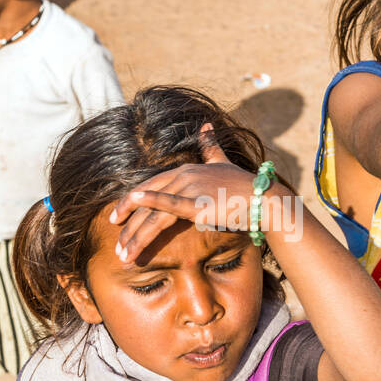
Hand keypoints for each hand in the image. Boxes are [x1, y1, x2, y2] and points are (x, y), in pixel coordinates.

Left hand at [109, 123, 263, 263]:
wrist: (264, 198)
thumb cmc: (244, 185)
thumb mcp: (222, 162)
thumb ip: (209, 146)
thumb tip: (205, 125)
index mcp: (185, 169)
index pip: (149, 186)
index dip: (130, 202)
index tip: (117, 218)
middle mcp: (183, 176)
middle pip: (144, 201)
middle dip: (127, 224)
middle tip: (116, 245)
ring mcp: (190, 189)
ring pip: (152, 213)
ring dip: (134, 236)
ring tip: (123, 255)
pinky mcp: (197, 205)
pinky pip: (166, 208)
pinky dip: (146, 213)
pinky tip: (128, 224)